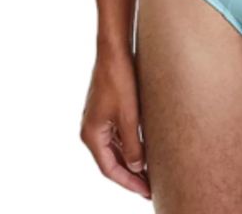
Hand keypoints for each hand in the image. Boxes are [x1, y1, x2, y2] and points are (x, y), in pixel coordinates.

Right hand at [80, 50, 150, 198]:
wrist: (114, 50)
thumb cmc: (119, 80)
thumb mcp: (128, 115)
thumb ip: (132, 144)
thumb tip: (136, 169)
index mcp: (91, 134)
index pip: (109, 169)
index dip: (128, 182)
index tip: (146, 192)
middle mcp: (91, 130)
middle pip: (111, 161)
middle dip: (130, 176)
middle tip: (150, 188)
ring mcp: (98, 120)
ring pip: (114, 149)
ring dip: (130, 162)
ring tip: (149, 173)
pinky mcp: (106, 110)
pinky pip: (116, 136)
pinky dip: (128, 146)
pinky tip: (143, 150)